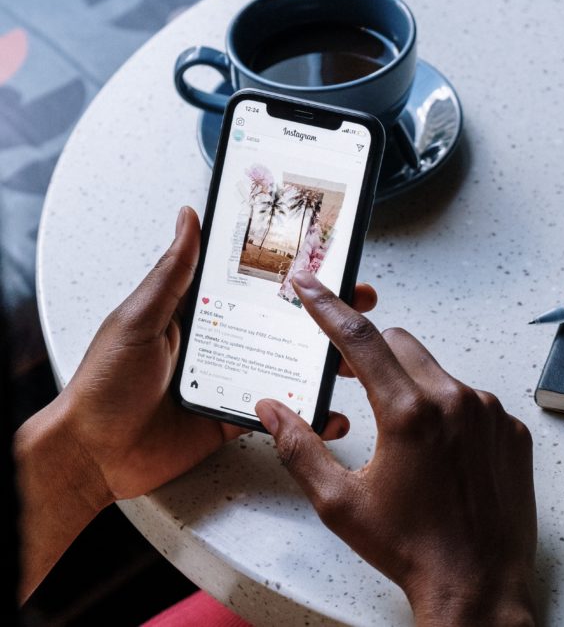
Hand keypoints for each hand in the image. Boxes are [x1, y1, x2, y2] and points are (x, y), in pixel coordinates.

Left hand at [16, 207, 376, 600]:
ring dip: (325, 361)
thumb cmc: (105, 382)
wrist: (94, 455)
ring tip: (354, 359)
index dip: (293, 271)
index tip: (328, 258)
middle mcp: (225, 339)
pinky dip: (307, 413)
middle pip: (283, 320)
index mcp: (203, 310)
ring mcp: (234, 377)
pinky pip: (279, 410)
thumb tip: (189, 218)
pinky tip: (330, 413)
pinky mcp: (236, 415)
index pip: (257, 282)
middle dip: (325, 312)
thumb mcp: (139, 319)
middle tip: (359, 300)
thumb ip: (172, 274)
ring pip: (289, 364)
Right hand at [256, 272, 536, 626]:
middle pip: (399, 343)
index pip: (359, 338)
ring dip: (409, 383)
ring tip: (401, 433)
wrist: (477, 586)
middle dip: (369, 351)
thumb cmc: (410, 547)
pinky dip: (446, 407)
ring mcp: (488, 413)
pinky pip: (469, 397)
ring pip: (435, 369)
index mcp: (409, 413)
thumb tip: (272, 409)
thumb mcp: (340, 502)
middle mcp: (455, 401)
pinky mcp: (509, 429)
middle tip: (350, 378)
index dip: (328, 307)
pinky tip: (439, 450)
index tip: (311, 286)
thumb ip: (299, 447)